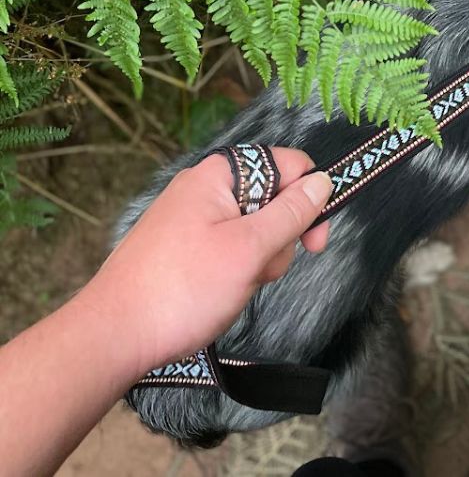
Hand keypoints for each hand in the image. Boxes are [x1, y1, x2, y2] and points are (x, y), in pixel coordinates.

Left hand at [78, 147, 332, 377]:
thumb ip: (291, 213)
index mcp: (220, 175)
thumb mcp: (249, 250)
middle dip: (277, 240)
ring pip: (250, 228)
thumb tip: (323, 181)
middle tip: (259, 272)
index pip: (288, 165)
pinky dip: (232, 270)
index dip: (310, 200)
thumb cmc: (182, 290)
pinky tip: (216, 295)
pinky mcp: (180, 245)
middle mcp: (204, 187)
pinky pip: (226, 246)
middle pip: (271, 198)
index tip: (315, 244)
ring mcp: (190, 217)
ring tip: (231, 289)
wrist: (112, 336)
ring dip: (255, 261)